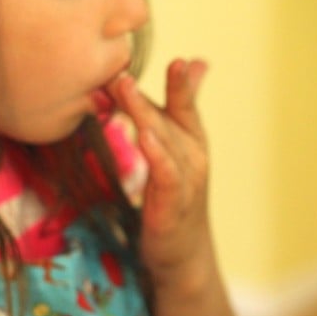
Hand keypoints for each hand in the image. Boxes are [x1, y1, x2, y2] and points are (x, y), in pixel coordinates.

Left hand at [109, 58, 210, 284]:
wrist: (182, 255)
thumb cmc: (172, 200)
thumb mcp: (171, 154)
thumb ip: (165, 115)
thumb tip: (177, 75)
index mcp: (191, 140)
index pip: (184, 103)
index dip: (181, 82)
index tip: (179, 59)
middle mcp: (193, 156)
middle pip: (167, 117)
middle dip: (145, 94)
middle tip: (122, 69)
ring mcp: (186, 180)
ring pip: (164, 140)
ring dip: (143, 114)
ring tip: (123, 90)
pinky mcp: (173, 204)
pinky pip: (165, 174)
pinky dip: (157, 154)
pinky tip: (143, 138)